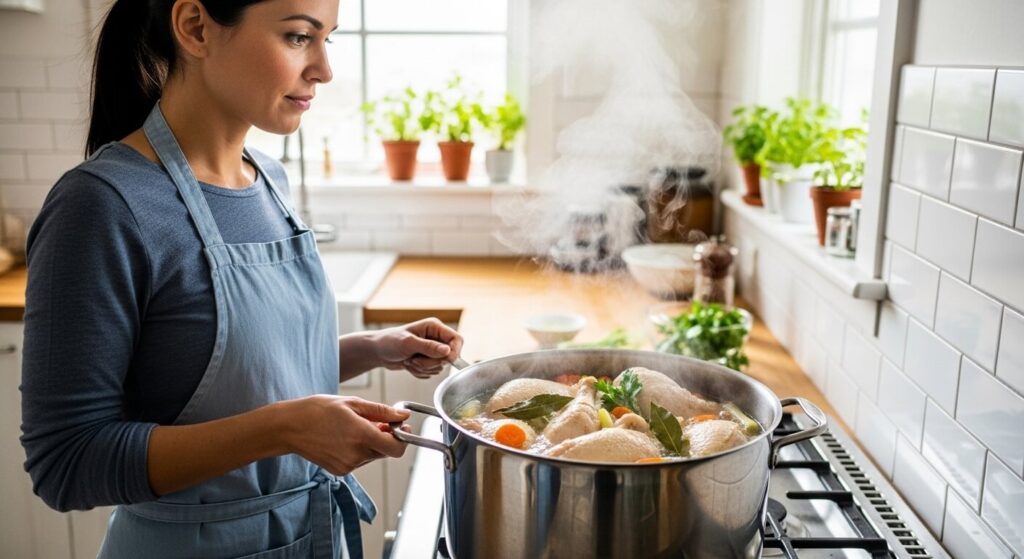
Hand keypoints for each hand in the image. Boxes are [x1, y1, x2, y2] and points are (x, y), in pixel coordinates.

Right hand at [283, 395, 409, 475]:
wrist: (289, 427)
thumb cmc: (317, 410)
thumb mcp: (352, 403)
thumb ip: (382, 411)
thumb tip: (403, 415)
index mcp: (361, 436)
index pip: (396, 448)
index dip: (403, 438)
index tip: (401, 427)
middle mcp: (356, 455)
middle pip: (385, 451)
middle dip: (386, 437)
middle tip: (378, 420)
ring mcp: (348, 465)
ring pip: (373, 455)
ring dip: (372, 442)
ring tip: (354, 426)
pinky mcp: (340, 471)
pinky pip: (360, 460)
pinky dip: (360, 449)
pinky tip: (345, 436)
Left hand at [374, 318, 463, 378]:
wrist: (378, 352)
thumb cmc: (389, 341)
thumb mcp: (408, 343)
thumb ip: (428, 347)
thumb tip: (447, 351)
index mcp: (434, 327)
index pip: (456, 339)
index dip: (454, 352)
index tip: (445, 360)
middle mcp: (436, 338)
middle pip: (449, 356)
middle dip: (431, 362)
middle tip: (415, 360)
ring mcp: (433, 350)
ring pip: (440, 366)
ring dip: (424, 368)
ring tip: (409, 361)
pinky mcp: (428, 360)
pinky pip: (432, 372)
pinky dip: (420, 372)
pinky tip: (409, 365)